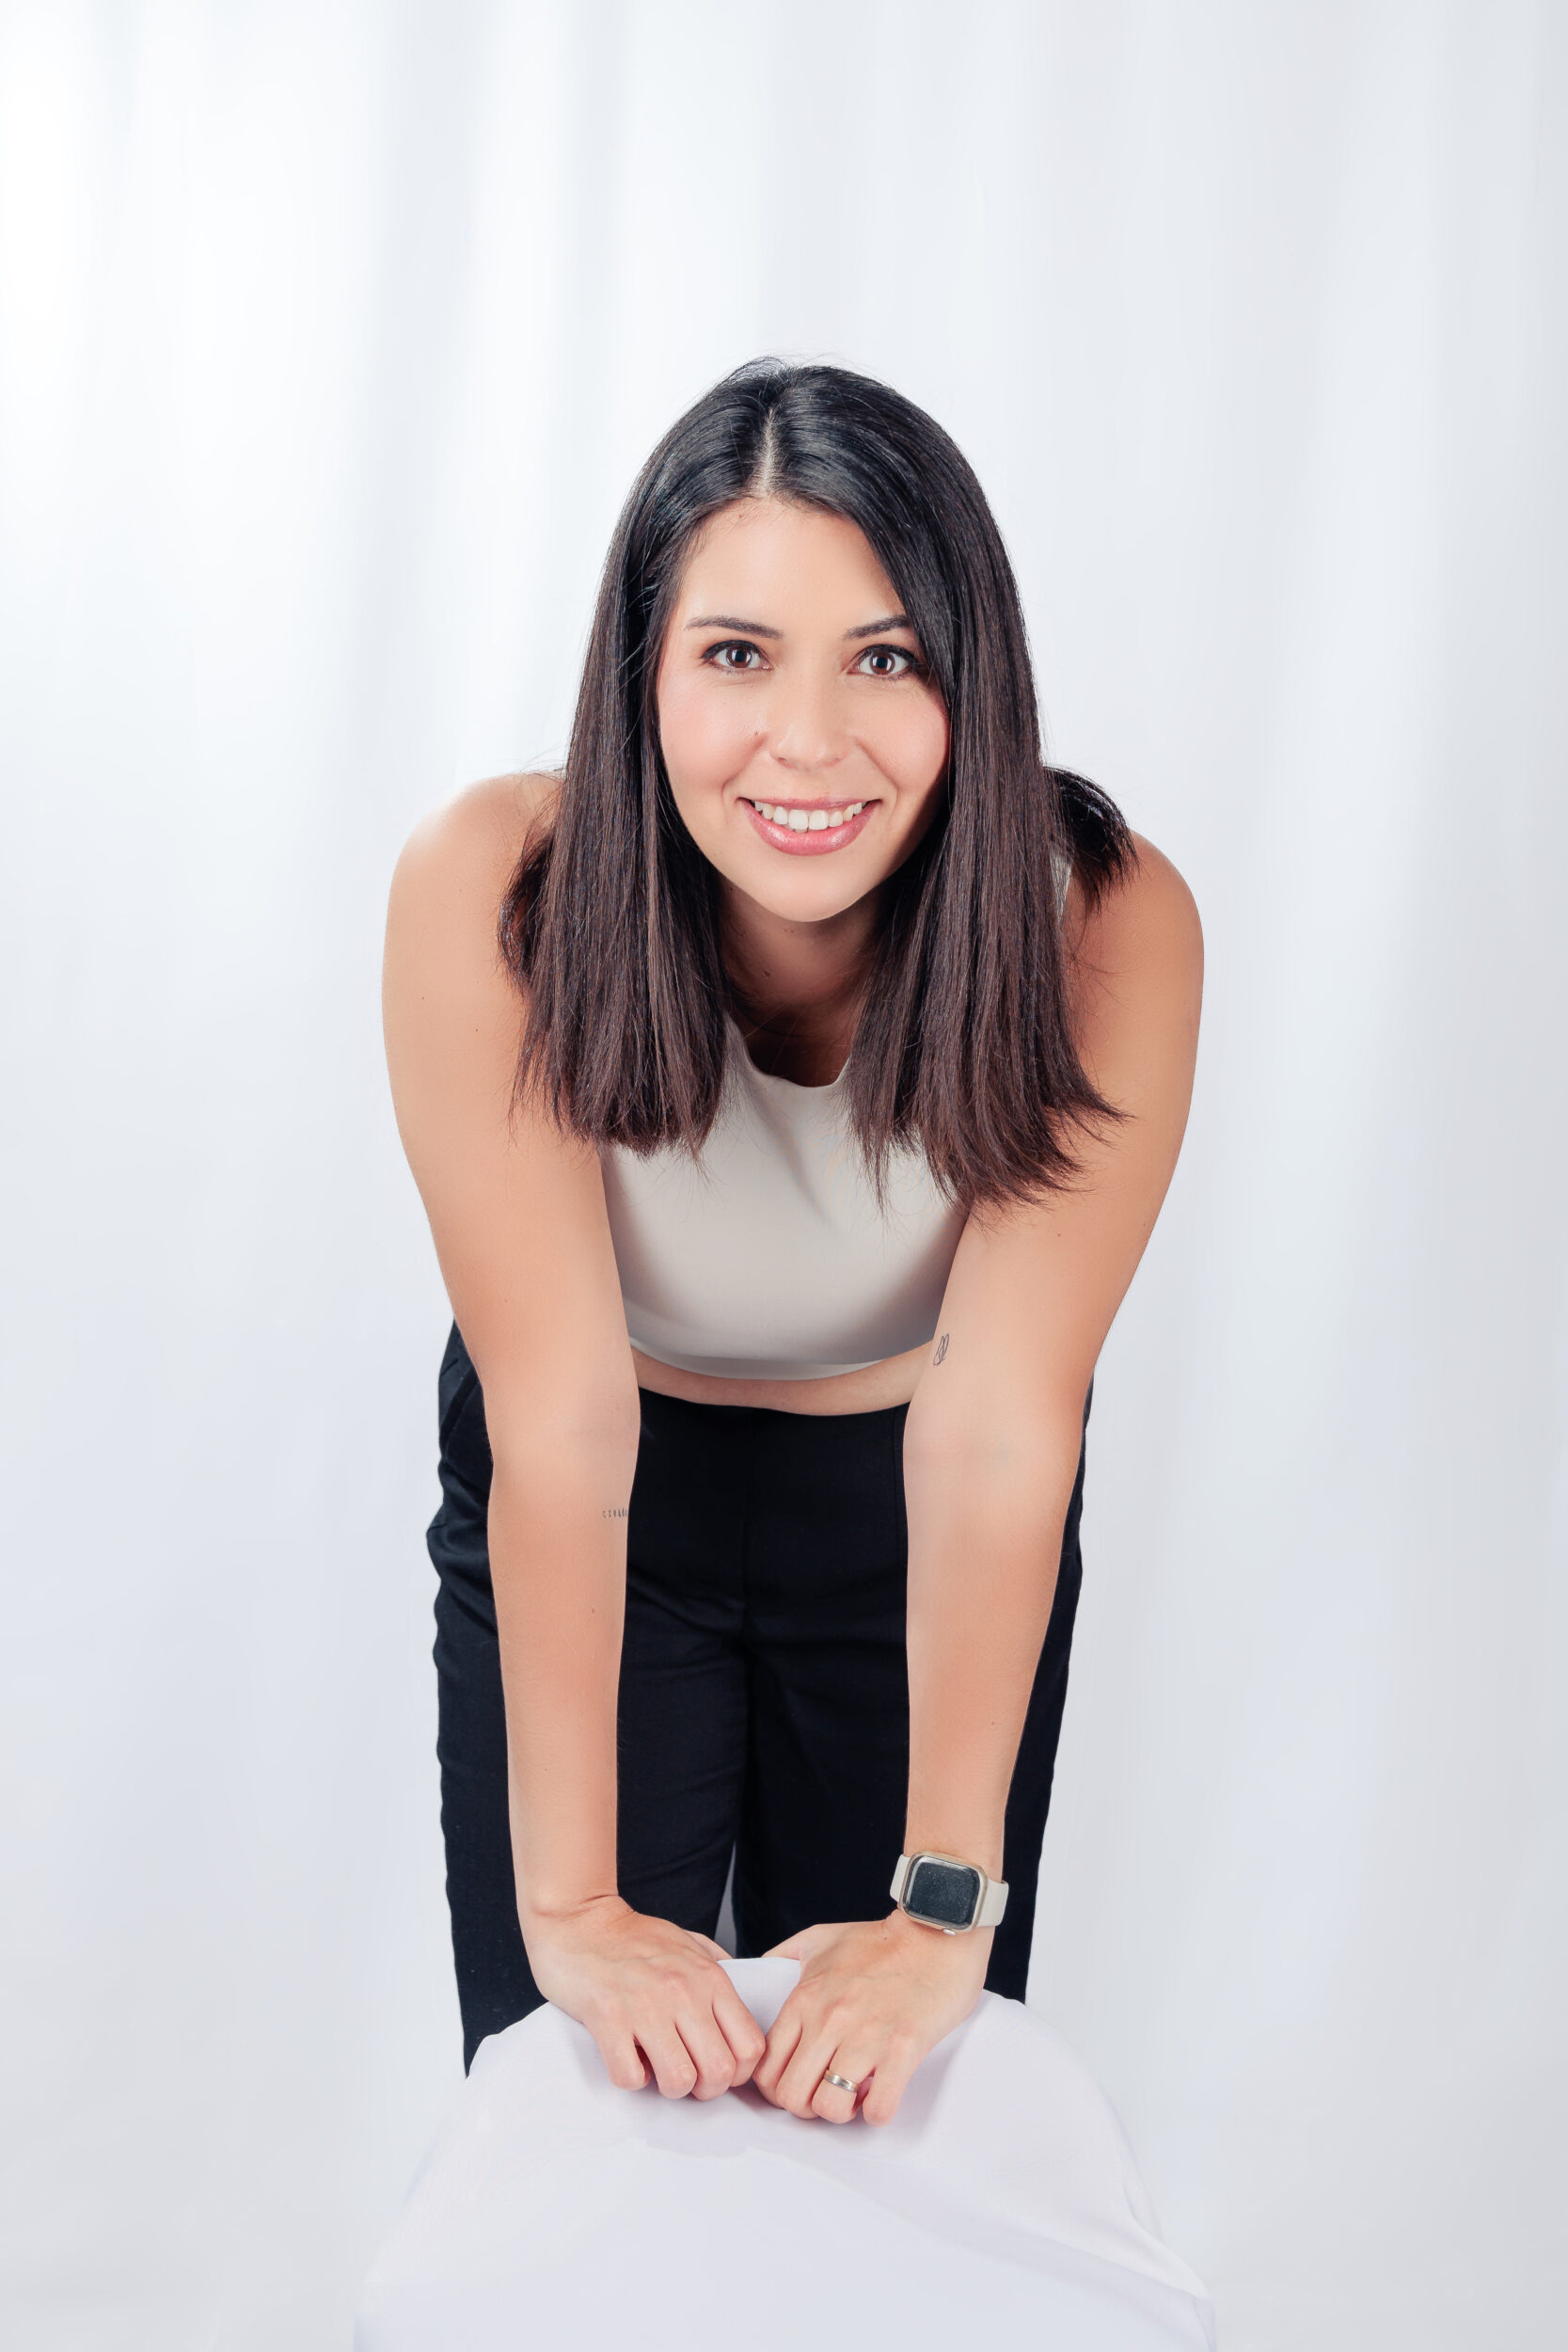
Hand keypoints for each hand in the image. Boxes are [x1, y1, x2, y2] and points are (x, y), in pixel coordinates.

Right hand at [524, 1894, 765, 2099]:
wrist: (579, 1920)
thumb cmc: (633, 1937)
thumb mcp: (689, 1942)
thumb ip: (718, 1968)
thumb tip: (743, 1994)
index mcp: (709, 1977)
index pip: (751, 2047)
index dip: (738, 2072)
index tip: (716, 2067)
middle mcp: (683, 1991)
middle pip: (720, 2072)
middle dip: (705, 2088)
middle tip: (686, 2075)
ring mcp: (645, 2005)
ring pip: (680, 2081)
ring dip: (668, 2086)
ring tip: (655, 2067)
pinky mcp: (607, 2018)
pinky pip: (631, 2077)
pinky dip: (630, 2077)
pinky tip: (627, 2055)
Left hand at [752, 1911, 989, 2124]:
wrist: (936, 1929)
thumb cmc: (882, 1940)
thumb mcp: (820, 1939)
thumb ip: (785, 1955)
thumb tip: (764, 1969)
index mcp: (806, 1999)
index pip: (766, 2067)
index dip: (777, 2088)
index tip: (798, 2084)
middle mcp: (829, 2020)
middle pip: (791, 2096)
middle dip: (806, 2106)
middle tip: (826, 2094)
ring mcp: (866, 2036)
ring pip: (829, 2107)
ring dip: (842, 2111)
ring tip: (856, 2093)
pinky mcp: (903, 2049)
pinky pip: (878, 2108)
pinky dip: (877, 2112)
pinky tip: (882, 2093)